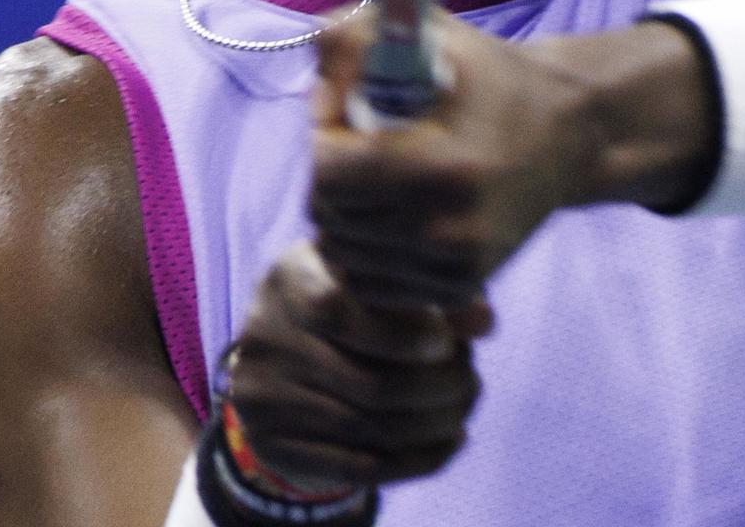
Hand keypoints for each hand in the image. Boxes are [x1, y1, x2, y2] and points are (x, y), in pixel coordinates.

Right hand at [228, 240, 489, 492]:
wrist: (287, 358)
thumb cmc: (355, 304)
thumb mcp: (384, 283)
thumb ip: (435, 293)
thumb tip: (484, 322)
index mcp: (289, 276)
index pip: (336, 309)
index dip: (401, 334)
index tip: (448, 341)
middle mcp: (263, 333)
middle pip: (366, 382)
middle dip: (438, 387)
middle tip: (471, 380)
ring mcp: (260, 395)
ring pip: (369, 427)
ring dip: (434, 424)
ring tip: (462, 408)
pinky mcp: (271, 444)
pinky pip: (358, 467)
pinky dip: (417, 459)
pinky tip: (448, 441)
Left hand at [310, 9, 592, 308]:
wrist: (568, 133)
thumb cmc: (490, 77)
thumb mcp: (429, 35)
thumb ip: (353, 36)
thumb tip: (314, 76)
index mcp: (439, 165)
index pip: (327, 174)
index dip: (324, 139)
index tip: (346, 120)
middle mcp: (448, 228)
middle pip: (329, 216)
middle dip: (330, 177)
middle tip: (359, 149)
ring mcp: (455, 265)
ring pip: (344, 254)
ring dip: (343, 216)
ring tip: (374, 181)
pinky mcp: (461, 286)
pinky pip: (372, 283)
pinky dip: (364, 253)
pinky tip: (386, 217)